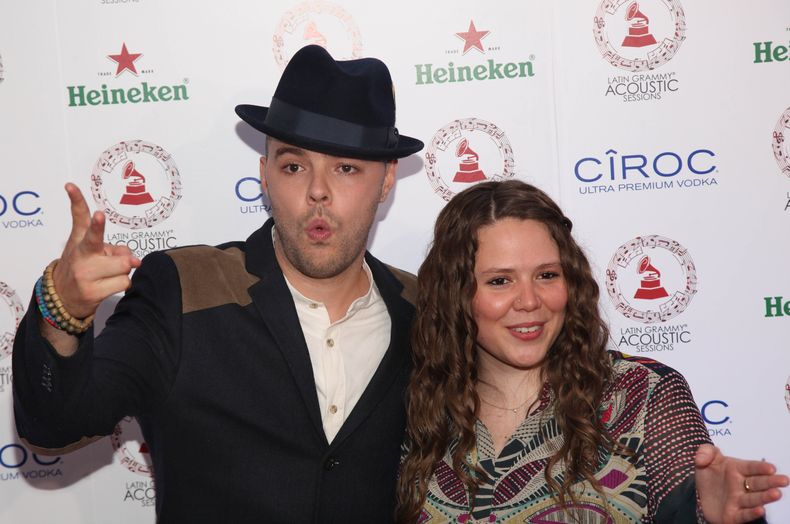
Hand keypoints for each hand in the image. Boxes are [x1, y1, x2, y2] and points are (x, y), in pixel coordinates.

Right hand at [52, 183, 140, 319]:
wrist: (63, 298)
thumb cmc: (83, 268)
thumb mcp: (92, 252)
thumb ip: (115, 248)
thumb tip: (135, 260)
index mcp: (80, 240)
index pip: (79, 217)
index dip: (77, 202)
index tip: (74, 191)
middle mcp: (80, 255)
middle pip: (100, 241)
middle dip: (116, 249)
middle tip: (114, 255)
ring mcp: (85, 274)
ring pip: (124, 265)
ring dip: (122, 270)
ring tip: (108, 274)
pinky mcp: (93, 292)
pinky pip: (124, 282)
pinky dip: (122, 283)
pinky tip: (107, 285)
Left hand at [695, 443, 788, 522]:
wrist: (698, 494)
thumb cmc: (708, 475)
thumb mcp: (705, 458)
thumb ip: (705, 452)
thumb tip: (700, 459)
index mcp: (737, 469)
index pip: (751, 467)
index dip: (761, 467)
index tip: (772, 468)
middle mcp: (741, 485)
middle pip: (757, 483)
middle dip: (771, 482)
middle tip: (784, 480)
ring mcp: (738, 500)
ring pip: (754, 499)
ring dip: (765, 497)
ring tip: (776, 494)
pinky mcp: (733, 515)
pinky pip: (744, 514)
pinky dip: (751, 513)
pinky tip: (760, 510)